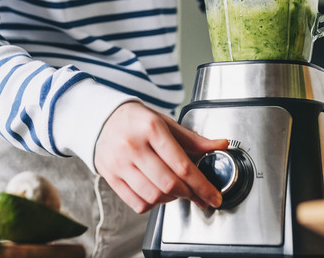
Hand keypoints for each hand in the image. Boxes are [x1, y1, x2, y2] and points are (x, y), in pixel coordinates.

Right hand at [94, 101, 229, 213]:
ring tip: (178, 192)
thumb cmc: (138, 121)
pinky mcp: (110, 176)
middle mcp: (133, 146)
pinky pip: (137, 203)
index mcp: (152, 128)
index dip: (202, 186)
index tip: (213, 196)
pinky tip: (158, 194)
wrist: (103, 118)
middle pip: (169, 184)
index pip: (182, 165)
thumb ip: (193, 139)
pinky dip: (153, 204)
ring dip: (172, 200)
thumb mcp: (166, 123)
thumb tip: (221, 145)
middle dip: (190, 195)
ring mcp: (119, 163)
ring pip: (153, 196)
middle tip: (199, 196)